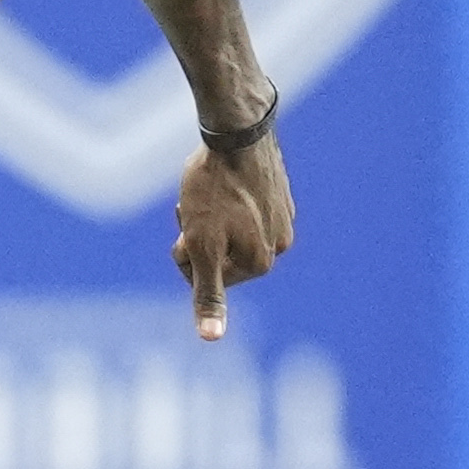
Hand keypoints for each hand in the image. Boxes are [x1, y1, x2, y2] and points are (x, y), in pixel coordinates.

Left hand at [172, 129, 295, 341]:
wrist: (238, 130)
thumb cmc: (215, 188)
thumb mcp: (201, 246)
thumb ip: (207, 293)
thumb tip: (212, 338)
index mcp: (262, 263)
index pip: (203, 277)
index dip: (186, 252)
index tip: (190, 228)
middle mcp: (280, 244)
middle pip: (217, 253)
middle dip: (198, 233)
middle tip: (196, 206)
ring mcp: (282, 216)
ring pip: (226, 228)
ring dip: (208, 214)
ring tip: (209, 189)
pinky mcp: (278, 191)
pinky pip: (239, 204)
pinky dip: (224, 195)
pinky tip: (223, 176)